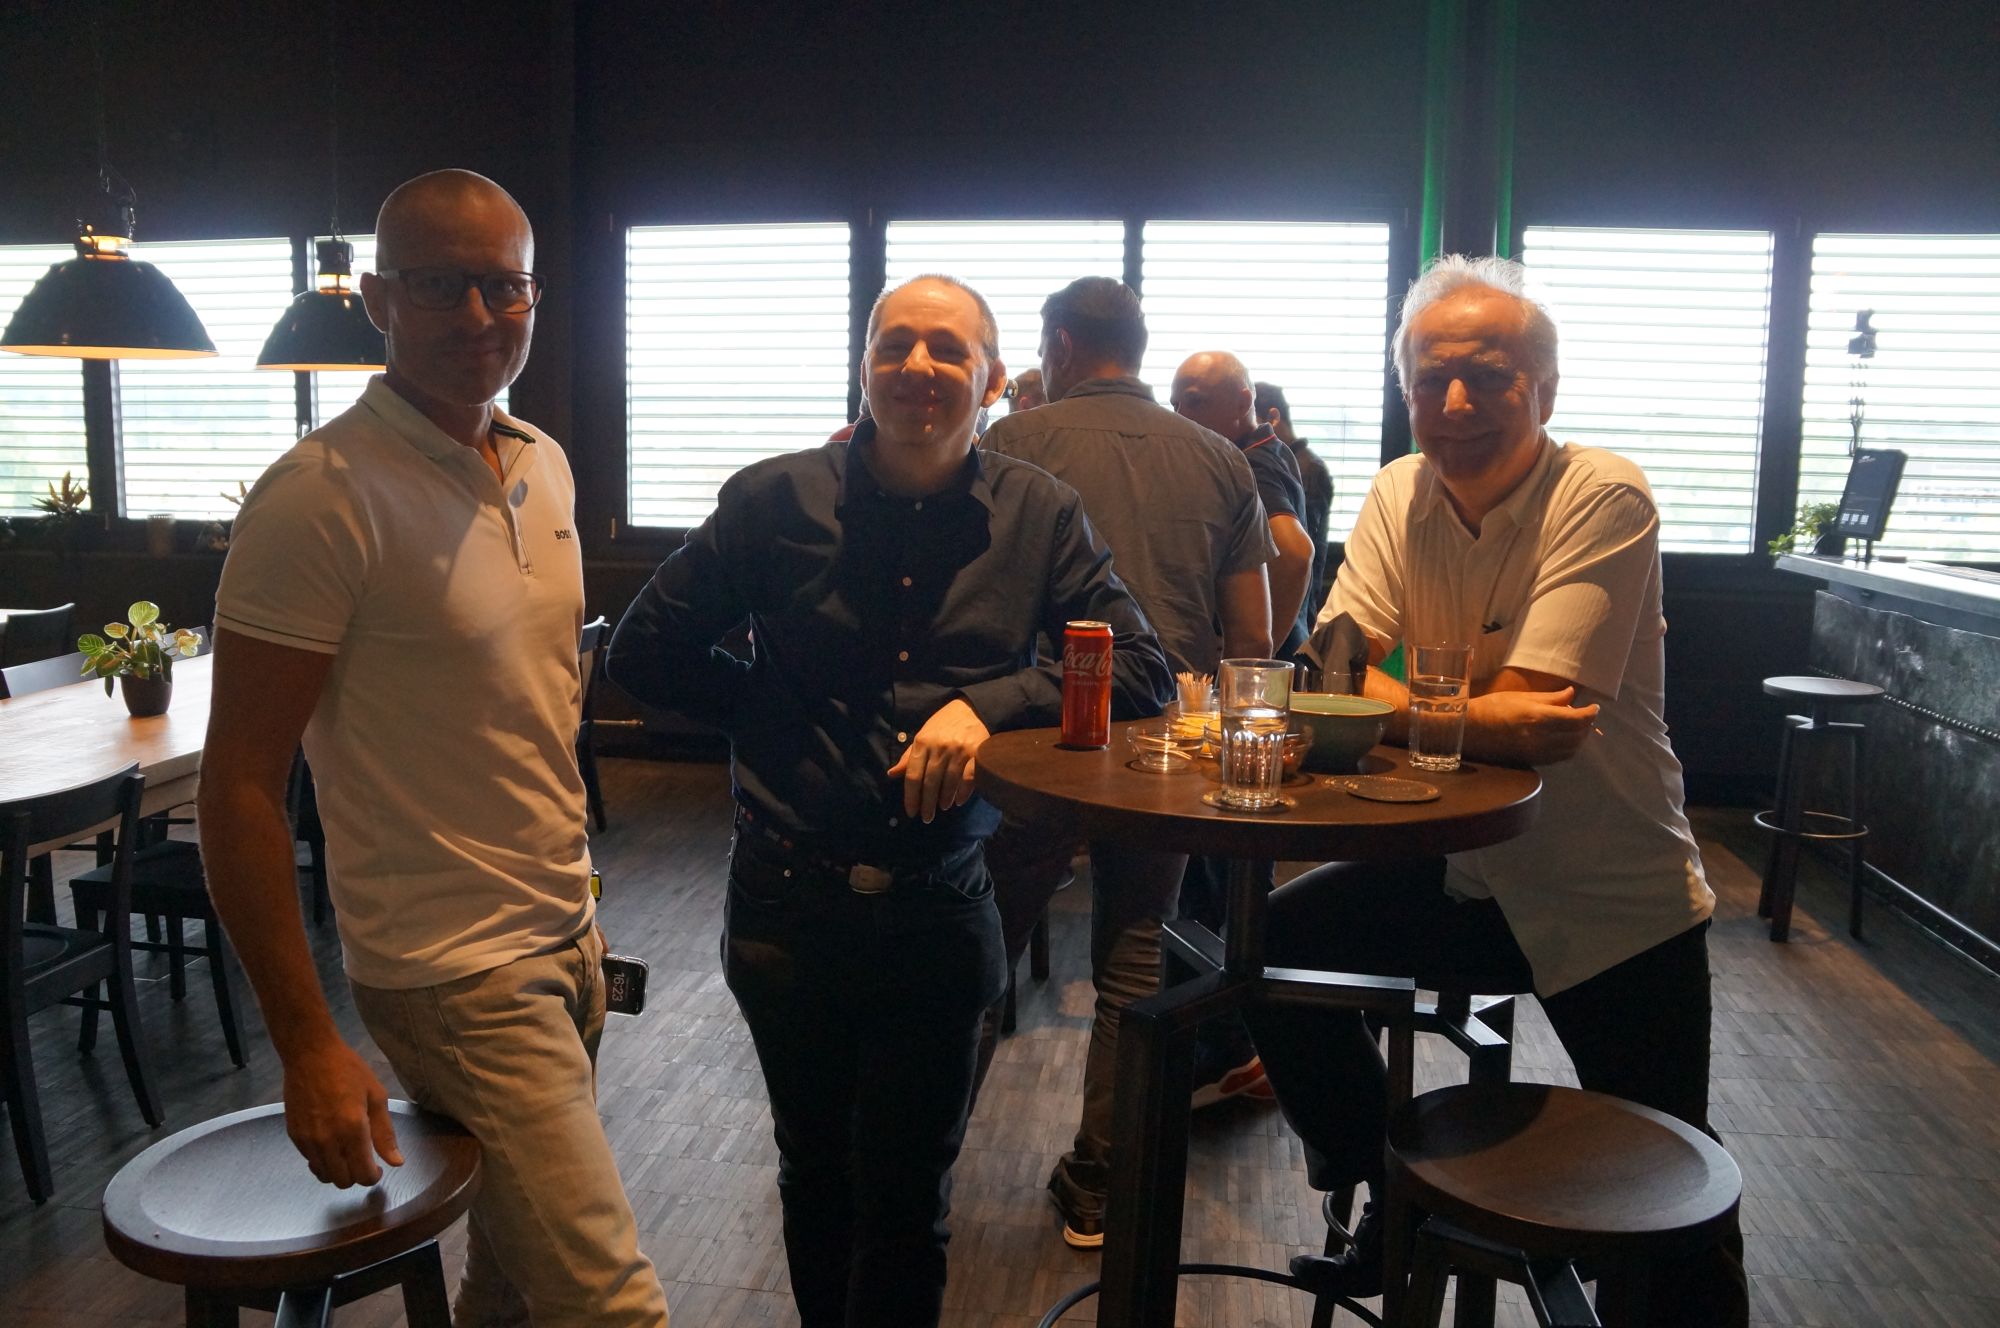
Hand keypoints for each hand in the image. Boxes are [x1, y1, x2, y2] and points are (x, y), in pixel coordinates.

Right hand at [281, 1036, 402, 1186]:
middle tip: (364, 1160)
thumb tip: (396, 1162)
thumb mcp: (376, 1096)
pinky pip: (311, 1162)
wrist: (310, 1055)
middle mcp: (327, 1141)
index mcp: (352, 1130)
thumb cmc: (348, 1070)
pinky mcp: (294, 1136)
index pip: (362, 1175)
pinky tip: (332, 1145)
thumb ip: (385, 1133)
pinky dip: (323, 1162)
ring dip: (339, 1172)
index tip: (378, 1168)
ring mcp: (307, 1141)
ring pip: (324, 1176)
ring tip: (348, 1154)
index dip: (373, 1177)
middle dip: (357, 1176)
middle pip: (343, 1181)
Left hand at [886, 698, 990, 822]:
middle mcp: (939, 747)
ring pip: (949, 782)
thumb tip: (892, 774)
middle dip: (927, 804)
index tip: (911, 812)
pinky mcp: (977, 753)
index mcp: (922, 743)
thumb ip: (909, 756)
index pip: (913, 775)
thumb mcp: (922, 736)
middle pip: (930, 782)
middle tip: (926, 817)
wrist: (971, 709)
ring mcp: (959, 750)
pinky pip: (969, 778)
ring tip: (942, 807)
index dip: (911, 796)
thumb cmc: (943, 725)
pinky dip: (963, 792)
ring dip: (944, 799)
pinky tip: (958, 801)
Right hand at [1465, 686, 1600, 765]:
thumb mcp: (1521, 697)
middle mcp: (1541, 738)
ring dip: (1580, 738)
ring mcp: (1537, 752)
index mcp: (1538, 718)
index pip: (1577, 719)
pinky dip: (1569, 748)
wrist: (1470, 731)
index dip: (1590, 713)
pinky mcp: (1532, 761)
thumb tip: (1571, 695)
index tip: (1595, 707)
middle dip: (1587, 725)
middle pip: (1578, 735)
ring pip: (1572, 749)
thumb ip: (1550, 698)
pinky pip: (1560, 757)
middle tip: (1586, 715)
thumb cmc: (1492, 707)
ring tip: (1577, 727)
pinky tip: (1565, 739)